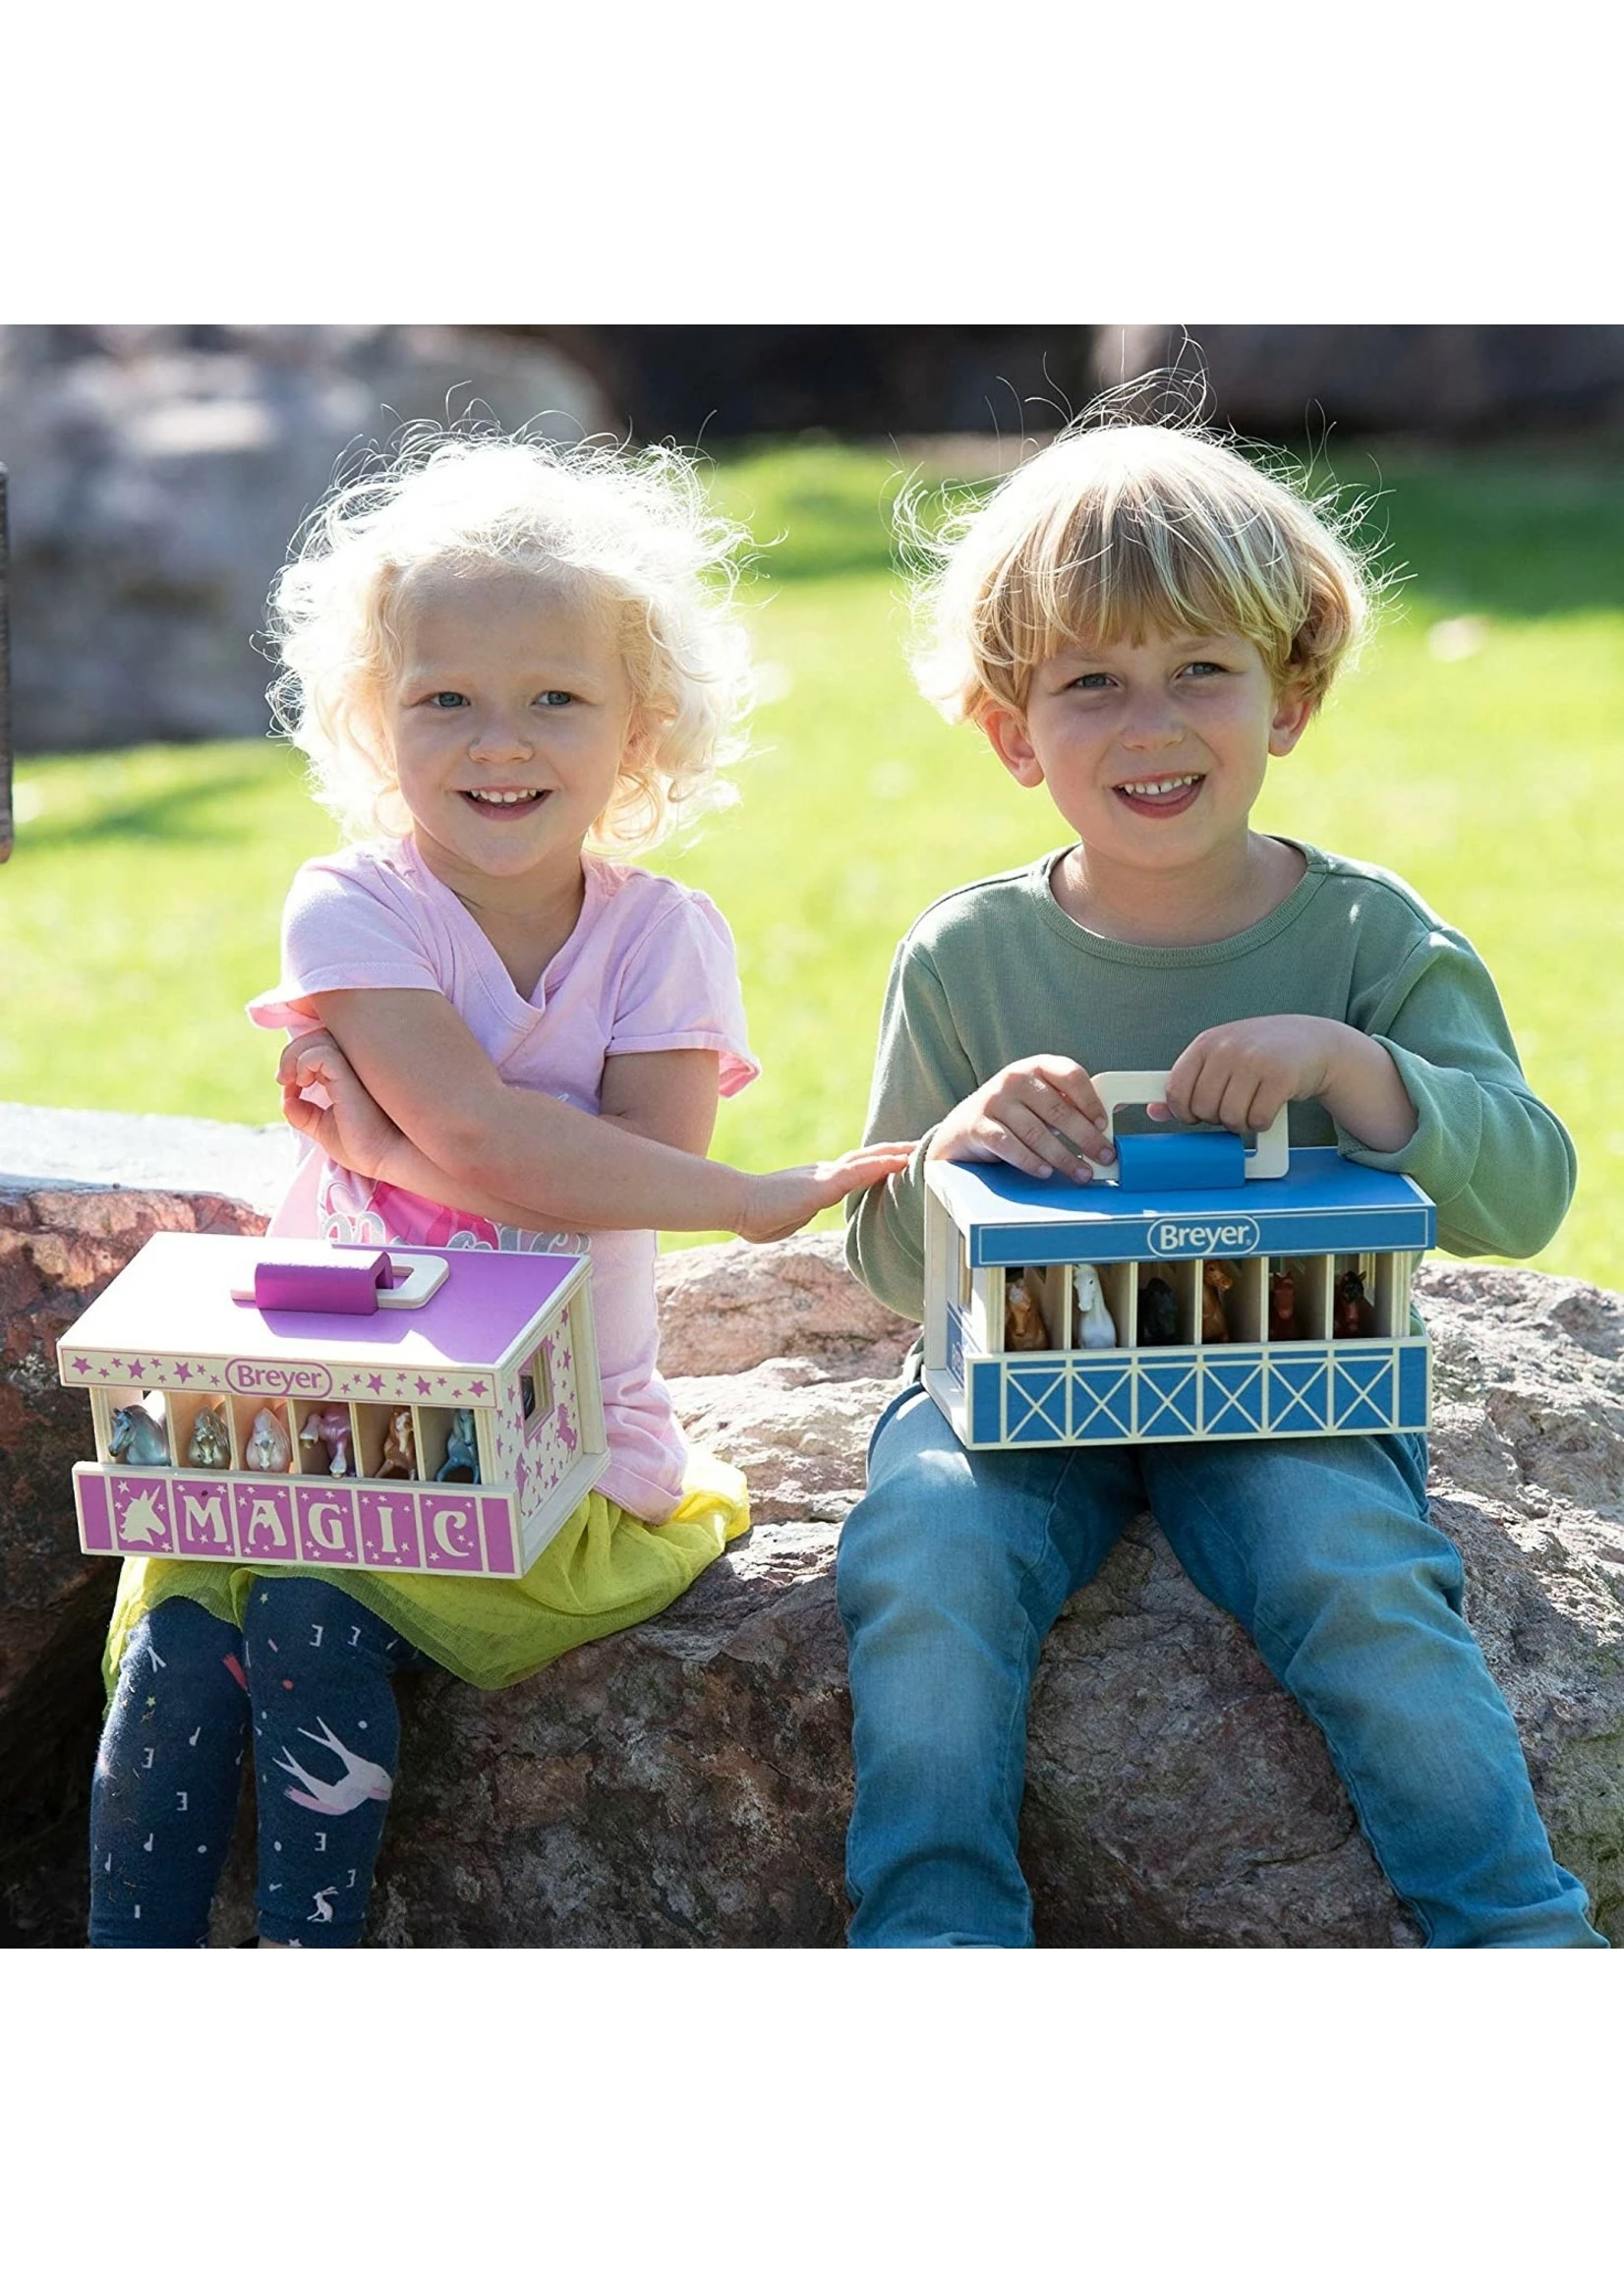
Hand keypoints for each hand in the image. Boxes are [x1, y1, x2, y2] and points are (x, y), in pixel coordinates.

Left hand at [278, 1029, 405, 1182]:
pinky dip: (304, 1062)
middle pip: (320, 1035)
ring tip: (293, 1081)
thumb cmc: (364, 1146)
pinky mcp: (354, 1073)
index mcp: (355, 1071)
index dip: (299, 1058)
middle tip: (284, 1078)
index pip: (324, 1045)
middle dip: (294, 1052)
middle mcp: (360, 1061)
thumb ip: (306, 1115)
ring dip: (295, 1055)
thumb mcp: (325, 1128)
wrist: (383, 1159)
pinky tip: (303, 1082)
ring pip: (320, 1038)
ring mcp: (359, 1064)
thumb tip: (287, 1101)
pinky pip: (321, 1052)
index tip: (289, 1083)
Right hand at [734, 1142, 917, 1244]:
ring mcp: (825, 1175)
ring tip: (921, 1149)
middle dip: (894, 1151)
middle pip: (866, 1157)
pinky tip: (904, 1161)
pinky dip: (883, 1164)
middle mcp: (824, 1172)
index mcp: (817, 1182)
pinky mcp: (824, 1184)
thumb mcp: (785, 1220)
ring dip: (896, 1153)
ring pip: (868, 1160)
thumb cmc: (753, 1216)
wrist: (736, 1204)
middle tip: (919, 1147)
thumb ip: (799, 1215)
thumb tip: (797, 1217)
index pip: (854, 1169)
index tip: (899, 1160)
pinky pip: (860, 1172)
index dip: (877, 1162)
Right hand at [925, 1056, 1114, 1181]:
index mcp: (1036, 1066)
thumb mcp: (1040, 1098)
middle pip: (1058, 1109)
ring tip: (1080, 1173)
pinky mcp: (979, 1126)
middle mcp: (1015, 1079)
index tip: (1104, 1124)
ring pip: (1036, 1132)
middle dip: (1086, 1137)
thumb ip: (1071, 1103)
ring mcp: (994, 1101)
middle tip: (1104, 1156)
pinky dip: (1030, 1161)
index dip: (1091, 1100)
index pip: (1070, 1075)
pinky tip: (1045, 1171)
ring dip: (1063, 1157)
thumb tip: (1114, 1113)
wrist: (963, 1126)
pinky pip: (1009, 1146)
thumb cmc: (1012, 1112)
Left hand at [1156, 1017, 1347, 1133]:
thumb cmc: (1259, 1053)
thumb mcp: (1220, 1058)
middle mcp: (1228, 1049)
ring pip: (1229, 1118)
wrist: (1312, 1041)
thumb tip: (1154, 1112)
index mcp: (1206, 1043)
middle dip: (1215, 1118)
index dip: (1183, 1111)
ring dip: (1240, 1123)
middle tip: (1231, 1107)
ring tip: (1250, 1106)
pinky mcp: (1281, 1077)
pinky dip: (1261, 1123)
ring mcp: (1255, 1061)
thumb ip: (1188, 1083)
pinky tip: (1268, 1107)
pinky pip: (1257, 1120)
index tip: (1196, 1114)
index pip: (1176, 1090)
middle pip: (1203, 1109)